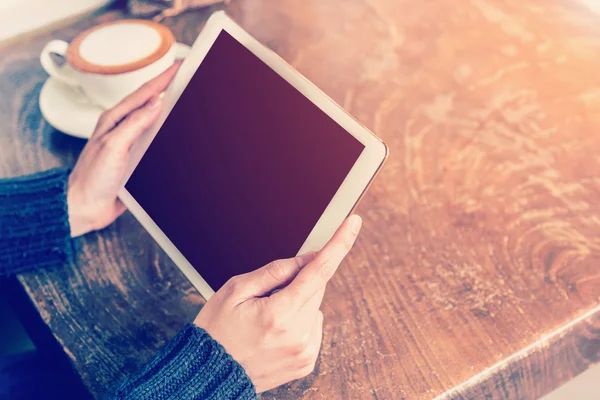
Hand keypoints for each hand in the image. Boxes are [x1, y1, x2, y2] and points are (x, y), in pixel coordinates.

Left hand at [67, 63, 179, 236]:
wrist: (85, 207)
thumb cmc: (92, 179)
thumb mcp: (114, 146)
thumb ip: (134, 123)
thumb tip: (155, 103)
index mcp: (114, 120)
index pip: (145, 93)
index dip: (164, 78)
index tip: (180, 66)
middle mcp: (122, 128)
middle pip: (150, 103)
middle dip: (168, 88)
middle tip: (186, 77)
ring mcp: (129, 143)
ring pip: (154, 121)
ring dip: (169, 110)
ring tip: (185, 99)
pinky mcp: (135, 159)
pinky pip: (155, 142)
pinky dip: (167, 134)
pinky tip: (175, 134)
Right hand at [194, 215, 361, 392]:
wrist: (210, 373)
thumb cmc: (216, 330)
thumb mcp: (235, 289)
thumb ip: (275, 271)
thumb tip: (307, 259)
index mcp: (279, 314)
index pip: (318, 270)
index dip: (338, 244)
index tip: (354, 223)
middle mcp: (298, 335)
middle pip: (316, 288)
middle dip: (297, 282)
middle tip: (267, 295)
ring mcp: (304, 351)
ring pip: (314, 307)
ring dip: (297, 304)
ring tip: (266, 319)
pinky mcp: (306, 362)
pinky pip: (312, 327)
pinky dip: (299, 322)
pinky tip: (274, 332)